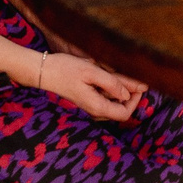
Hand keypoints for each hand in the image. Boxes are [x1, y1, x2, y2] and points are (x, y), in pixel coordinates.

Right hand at [25, 49, 145, 120]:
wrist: (43, 70)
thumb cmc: (65, 69)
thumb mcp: (91, 71)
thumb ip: (111, 83)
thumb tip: (128, 94)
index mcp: (96, 106)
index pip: (125, 113)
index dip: (136, 101)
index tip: (140, 85)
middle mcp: (94, 110)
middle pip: (120, 109)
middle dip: (131, 94)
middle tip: (137, 77)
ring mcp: (89, 106)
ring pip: (113, 103)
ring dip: (121, 90)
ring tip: (124, 74)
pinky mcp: (86, 99)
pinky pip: (104, 97)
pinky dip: (111, 89)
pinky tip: (110, 75)